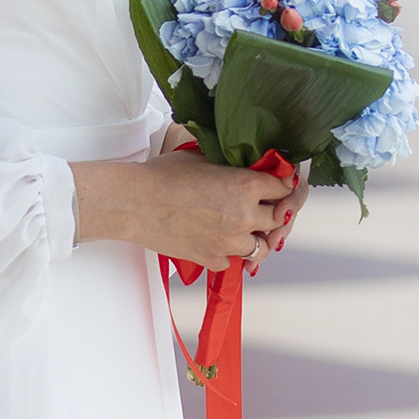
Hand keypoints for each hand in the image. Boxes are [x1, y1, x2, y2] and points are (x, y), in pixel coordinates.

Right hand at [72, 148, 298, 264]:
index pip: (285, 187)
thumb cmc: (162, 175)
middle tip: (265, 208)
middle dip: (274, 212)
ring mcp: (230, 242)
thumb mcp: (203, 157)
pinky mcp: (213, 259)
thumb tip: (246, 163)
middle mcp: (245, 215)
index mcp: (246, 185)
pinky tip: (218, 241)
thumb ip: (232, 163)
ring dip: (257, 237)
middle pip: (279, 219)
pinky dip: (229, 252)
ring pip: (262, 246)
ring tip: (246, 230)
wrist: (133, 203)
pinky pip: (233, 261)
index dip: (283, 185)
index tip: (280, 186)